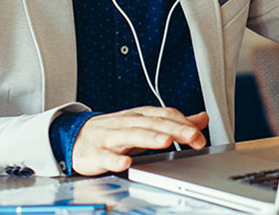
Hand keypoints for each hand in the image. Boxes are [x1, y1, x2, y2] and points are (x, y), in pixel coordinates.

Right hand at [71, 107, 208, 174]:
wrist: (76, 138)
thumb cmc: (115, 132)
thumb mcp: (145, 124)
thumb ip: (174, 123)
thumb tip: (202, 118)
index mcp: (140, 116)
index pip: (165, 115)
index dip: (183, 124)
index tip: (200, 135)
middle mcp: (127, 123)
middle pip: (152, 124)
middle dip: (174, 129)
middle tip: (192, 136)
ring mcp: (110, 137)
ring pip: (131, 135)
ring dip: (149, 138)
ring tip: (165, 142)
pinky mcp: (96, 153)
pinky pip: (106, 157)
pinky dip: (115, 160)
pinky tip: (125, 163)